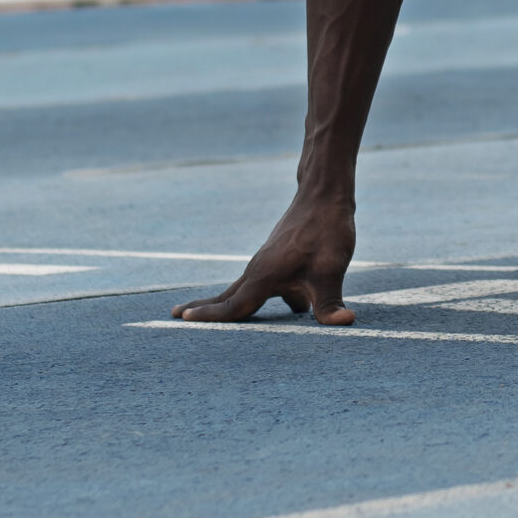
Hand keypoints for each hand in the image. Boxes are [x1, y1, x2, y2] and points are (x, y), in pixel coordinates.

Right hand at [171, 192, 356, 324]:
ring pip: (246, 288)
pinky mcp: (280, 255)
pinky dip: (260, 295)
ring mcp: (268, 261)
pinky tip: (295, 305)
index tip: (183, 321)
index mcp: (264, 277)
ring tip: (209, 311)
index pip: (232, 306)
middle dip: (203, 307)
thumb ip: (330, 302)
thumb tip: (343, 322)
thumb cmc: (326, 231)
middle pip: (227, 296)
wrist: (324, 194)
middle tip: (173, 315)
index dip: (210, 317)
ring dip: (229, 302)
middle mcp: (259, 270)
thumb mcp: (330, 270)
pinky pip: (264, 281)